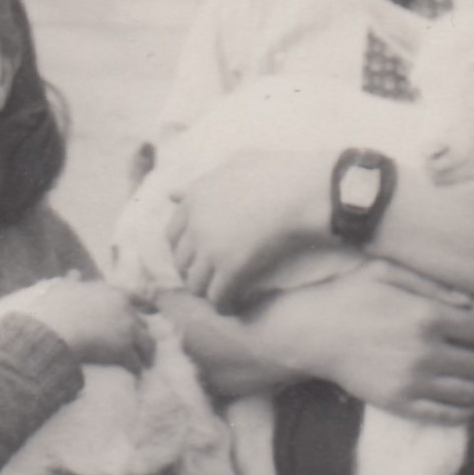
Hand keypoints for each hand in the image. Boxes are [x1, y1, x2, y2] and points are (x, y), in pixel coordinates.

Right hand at [11, 279, 154, 371]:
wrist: (57, 326)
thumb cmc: (57, 305)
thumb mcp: (66, 287)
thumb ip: (73, 281)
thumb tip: (74, 273)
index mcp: (114, 293)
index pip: (138, 298)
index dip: (147, 306)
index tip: (155, 311)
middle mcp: (126, 310)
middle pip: (142, 324)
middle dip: (144, 335)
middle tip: (146, 345)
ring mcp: (127, 330)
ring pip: (146, 344)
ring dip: (147, 355)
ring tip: (147, 364)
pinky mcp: (123, 350)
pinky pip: (135, 362)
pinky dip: (137, 369)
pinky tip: (137, 375)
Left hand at [166, 149, 333, 307]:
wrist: (302, 190)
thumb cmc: (277, 173)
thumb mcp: (233, 165)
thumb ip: (201, 181)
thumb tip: (171, 193)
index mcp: (195, 199)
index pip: (172, 234)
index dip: (181, 249)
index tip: (193, 258)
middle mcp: (197, 225)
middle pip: (180, 261)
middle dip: (191, 272)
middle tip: (207, 280)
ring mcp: (211, 248)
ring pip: (195, 283)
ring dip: (206, 292)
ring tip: (220, 296)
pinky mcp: (231, 268)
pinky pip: (217, 296)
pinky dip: (224, 305)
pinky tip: (232, 308)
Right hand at [251, 272, 473, 423]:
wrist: (309, 333)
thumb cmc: (349, 295)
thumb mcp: (388, 271)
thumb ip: (433, 283)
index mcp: (429, 316)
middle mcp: (427, 352)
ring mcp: (414, 382)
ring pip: (473, 393)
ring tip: (471, 377)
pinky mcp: (399, 403)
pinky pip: (448, 416)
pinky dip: (463, 411)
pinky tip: (460, 400)